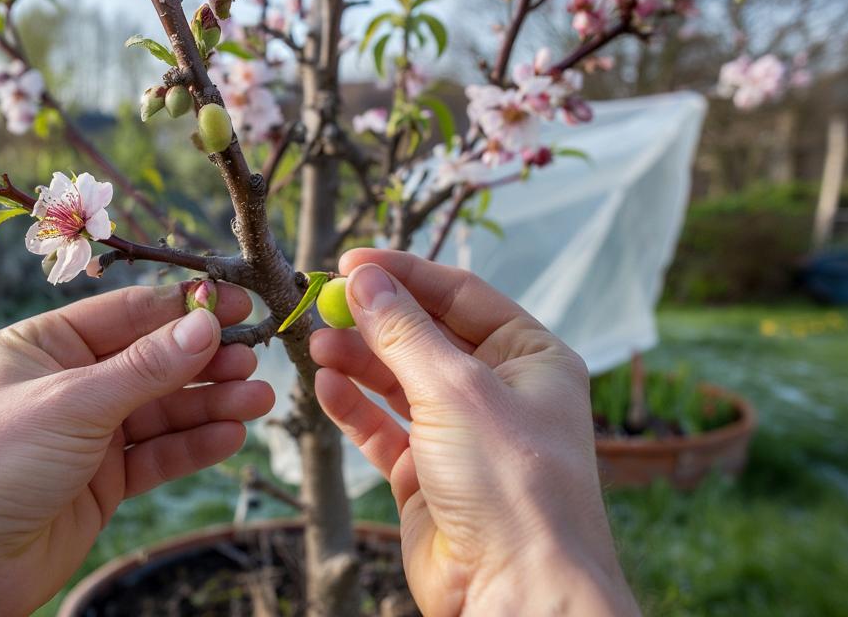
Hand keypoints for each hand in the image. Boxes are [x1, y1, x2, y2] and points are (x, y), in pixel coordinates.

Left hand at [0, 282, 273, 615]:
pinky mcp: (102, 481)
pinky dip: (194, 444)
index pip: (128, 314)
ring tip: (259, 398)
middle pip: (152, 362)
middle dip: (205, 360)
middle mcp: (69, 384)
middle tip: (257, 356)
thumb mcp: (72, 403)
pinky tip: (231, 435)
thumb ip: (145, 368)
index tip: (239, 302)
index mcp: (45, 345)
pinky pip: (158, 454)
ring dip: (210, 403)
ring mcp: (87, 434)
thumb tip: (205, 325)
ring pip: (162, 410)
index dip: (186, 309)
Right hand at [310, 250, 637, 616]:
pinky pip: (384, 428)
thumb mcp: (455, 388)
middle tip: (322, 304)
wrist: (515, 588)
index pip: (460, 294)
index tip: (351, 263)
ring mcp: (463, 435)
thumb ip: (403, 331)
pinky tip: (325, 384)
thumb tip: (365, 278)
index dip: (405, 275)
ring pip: (399, 381)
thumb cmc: (513, 484)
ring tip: (316, 343)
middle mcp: (500, 391)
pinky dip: (354, 406)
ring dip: (358, 359)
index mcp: (531, 357)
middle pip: (426, 335)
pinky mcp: (429, 476)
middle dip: (375, 319)